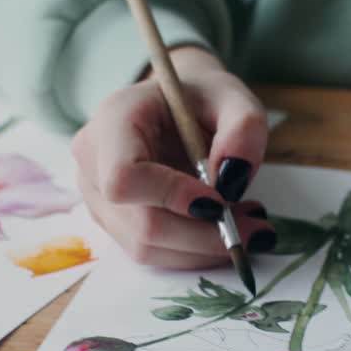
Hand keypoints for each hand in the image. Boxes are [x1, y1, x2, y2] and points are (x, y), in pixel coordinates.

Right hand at [71, 46, 273, 267]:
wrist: (176, 107)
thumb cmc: (201, 99)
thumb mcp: (234, 98)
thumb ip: (244, 127)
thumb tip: (233, 179)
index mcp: (114, 118)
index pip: (123, 176)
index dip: (170, 197)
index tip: (219, 202)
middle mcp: (94, 160)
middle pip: (141, 223)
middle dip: (203, 235)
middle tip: (257, 230)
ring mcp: (97, 196)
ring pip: (147, 246)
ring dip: (203, 248)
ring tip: (248, 226)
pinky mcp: (114, 221)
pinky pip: (152, 252)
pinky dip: (194, 251)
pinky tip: (224, 229)